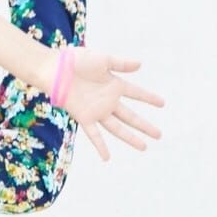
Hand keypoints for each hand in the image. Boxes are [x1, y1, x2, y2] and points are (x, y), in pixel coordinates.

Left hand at [52, 45, 164, 161]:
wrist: (54, 69)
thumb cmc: (75, 61)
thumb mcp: (102, 59)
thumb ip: (121, 63)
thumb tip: (141, 64)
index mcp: (113, 85)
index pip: (136, 93)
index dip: (149, 98)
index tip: (163, 103)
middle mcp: (107, 100)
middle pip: (130, 116)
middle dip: (144, 125)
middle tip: (159, 135)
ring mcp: (97, 110)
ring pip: (118, 128)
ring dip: (130, 138)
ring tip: (144, 147)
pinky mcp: (84, 117)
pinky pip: (94, 134)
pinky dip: (100, 146)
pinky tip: (107, 158)